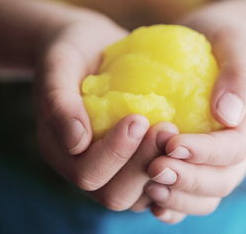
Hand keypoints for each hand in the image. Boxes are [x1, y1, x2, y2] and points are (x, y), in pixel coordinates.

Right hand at [35, 13, 176, 209]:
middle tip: (167, 128)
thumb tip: (77, 142)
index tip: (138, 117)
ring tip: (176, 132)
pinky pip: (156, 184)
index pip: (87, 173)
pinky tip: (186, 145)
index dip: (115, 153)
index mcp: (61, 151)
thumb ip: (59, 101)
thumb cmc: (73, 52)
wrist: (91, 49)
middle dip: (142, 164)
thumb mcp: (59, 65)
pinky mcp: (134, 162)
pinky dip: (173, 172)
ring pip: (139, 196)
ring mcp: (113, 169)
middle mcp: (86, 167)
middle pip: (115, 195)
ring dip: (162, 168)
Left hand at [143, 17, 245, 223]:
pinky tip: (150, 201)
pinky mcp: (198, 164)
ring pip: (207, 196)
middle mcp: (242, 149)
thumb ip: (239, 75)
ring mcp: (219, 161)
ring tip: (148, 185)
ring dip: (178, 197)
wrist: (211, 46)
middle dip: (189, 179)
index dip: (205, 152)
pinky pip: (190, 196)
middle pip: (222, 180)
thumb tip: (228, 115)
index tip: (172, 143)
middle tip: (154, 168)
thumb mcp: (237, 44)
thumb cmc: (224, 41)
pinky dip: (173, 204)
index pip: (236, 148)